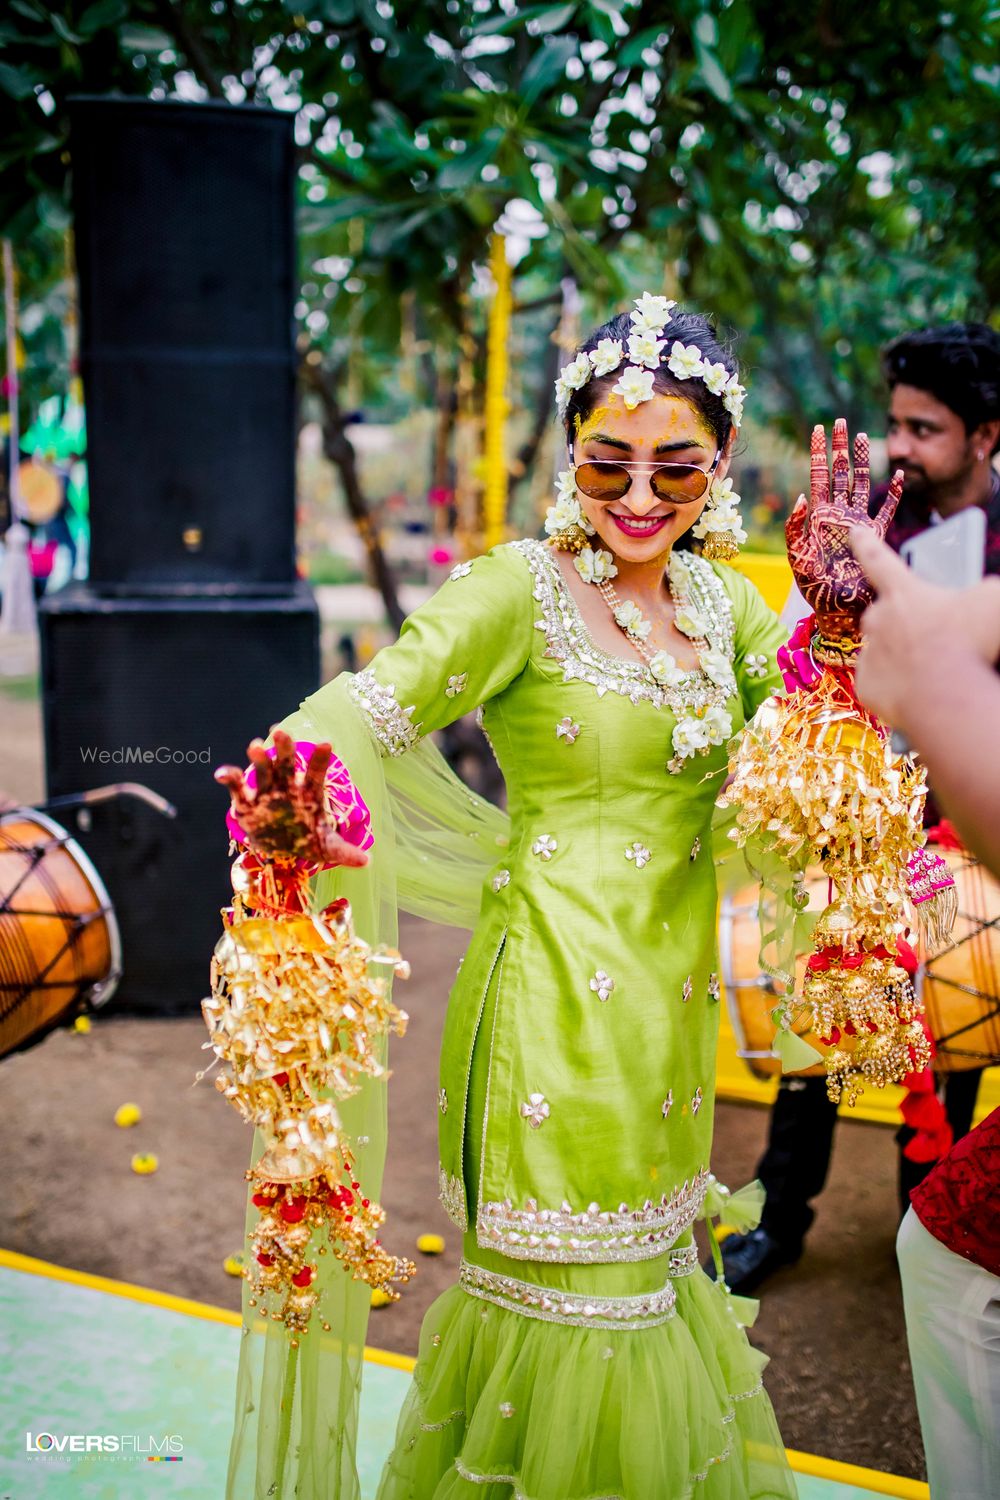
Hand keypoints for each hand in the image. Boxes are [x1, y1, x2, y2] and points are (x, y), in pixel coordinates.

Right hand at [214, 729, 368, 868]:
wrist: (280, 850)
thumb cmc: (307, 841)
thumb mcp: (326, 848)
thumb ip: (344, 852)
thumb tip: (367, 862)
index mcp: (309, 793)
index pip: (316, 773)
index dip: (320, 759)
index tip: (327, 744)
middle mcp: (288, 786)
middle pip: (287, 763)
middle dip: (285, 748)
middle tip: (281, 731)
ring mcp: (266, 792)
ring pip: (263, 770)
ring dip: (259, 758)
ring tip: (255, 746)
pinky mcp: (246, 802)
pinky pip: (237, 787)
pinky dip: (230, 778)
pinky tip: (222, 774)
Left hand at [786, 419, 904, 640]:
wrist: (837, 610)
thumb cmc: (813, 587)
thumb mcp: (797, 556)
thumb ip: (795, 527)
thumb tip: (801, 496)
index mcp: (818, 517)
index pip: (818, 477)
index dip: (818, 453)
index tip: (818, 429)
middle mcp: (838, 516)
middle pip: (839, 473)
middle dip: (838, 448)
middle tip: (839, 421)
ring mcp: (858, 524)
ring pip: (861, 484)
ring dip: (862, 461)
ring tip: (863, 437)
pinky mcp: (875, 537)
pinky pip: (886, 510)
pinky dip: (894, 493)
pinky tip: (899, 475)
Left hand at [849, 527, 999, 726]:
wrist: (946, 697)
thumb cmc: (970, 643)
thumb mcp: (992, 601)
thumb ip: (981, 590)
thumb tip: (976, 598)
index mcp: (904, 592)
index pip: (879, 559)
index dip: (866, 543)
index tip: (854, 530)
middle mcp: (879, 619)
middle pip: (883, 612)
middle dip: (902, 620)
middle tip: (929, 635)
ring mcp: (870, 653)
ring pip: (881, 648)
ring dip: (900, 654)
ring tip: (930, 667)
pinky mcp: (866, 685)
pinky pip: (878, 681)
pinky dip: (894, 684)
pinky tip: (917, 688)